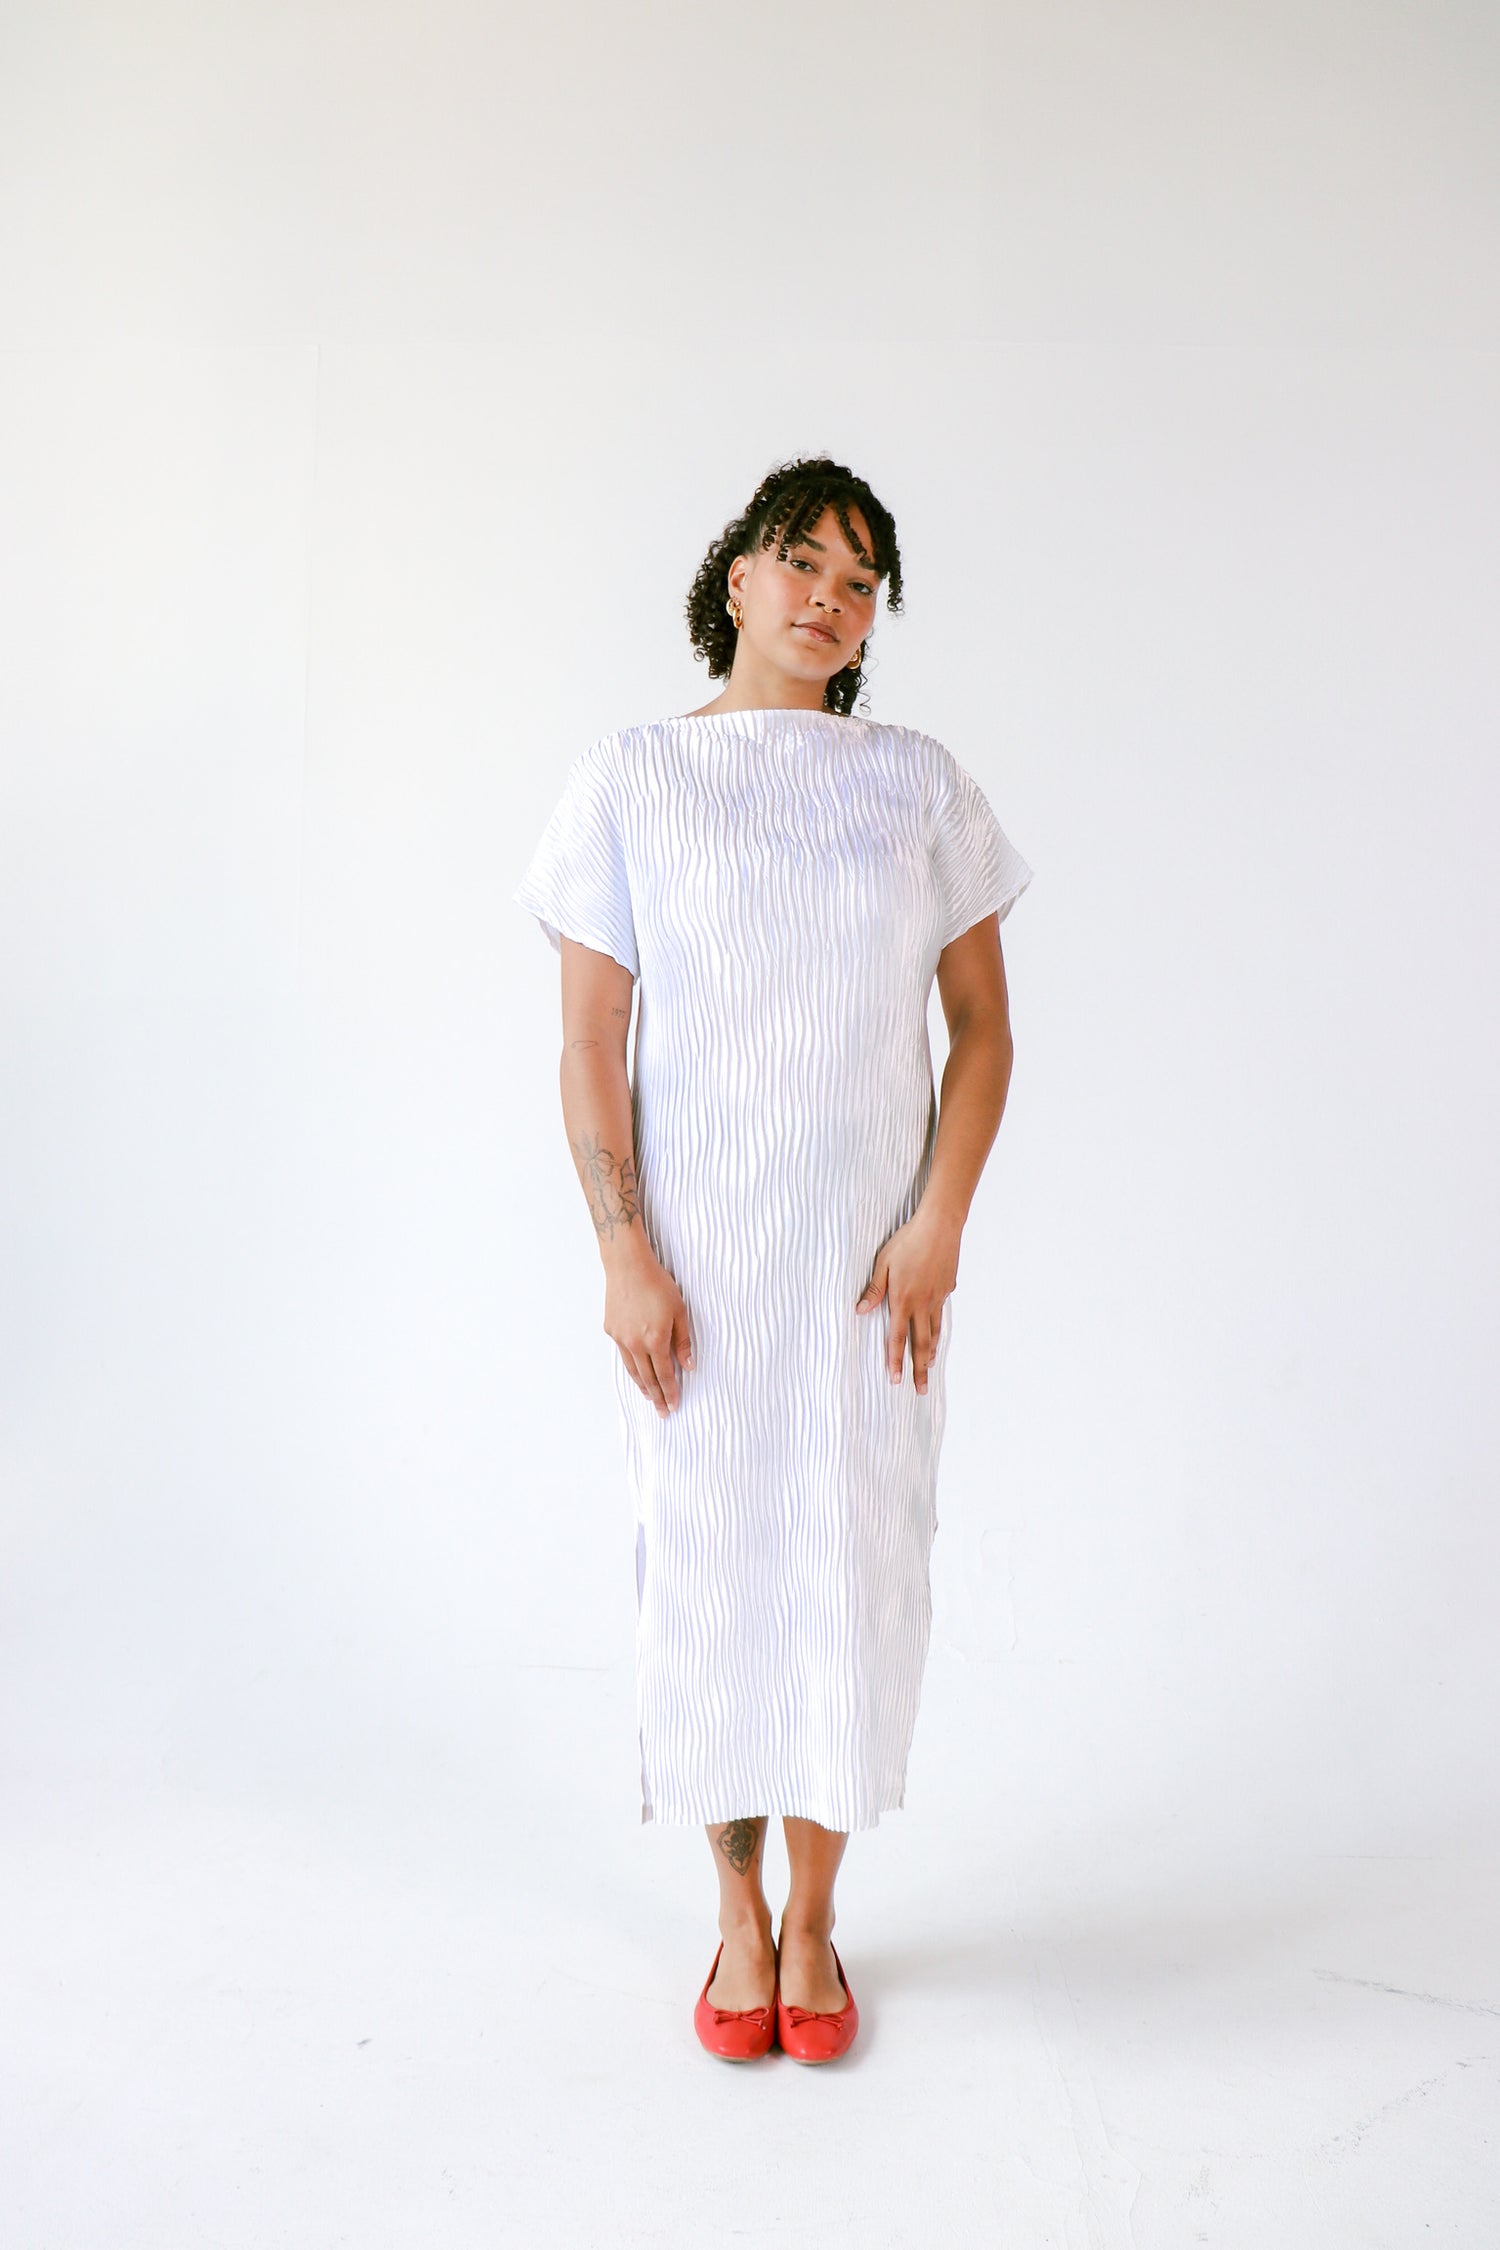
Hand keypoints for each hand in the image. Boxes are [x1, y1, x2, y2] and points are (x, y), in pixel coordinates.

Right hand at [603, 1245, 694, 1417]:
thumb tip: (688, 1365)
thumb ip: (683, 1341)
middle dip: (656, 1397)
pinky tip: (636, 1370)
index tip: (673, 1406)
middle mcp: (636, 1344)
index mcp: (655, 1340)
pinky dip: (631, 1366)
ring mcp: (621, 1338)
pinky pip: (623, 1354)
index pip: (664, 1375)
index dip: (670, 1392)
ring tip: (649, 1396)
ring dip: (642, 1386)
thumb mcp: (679, 1312)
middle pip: (647, 1378)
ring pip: (633, 1369)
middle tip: (662, 1412)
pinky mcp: (611, 1330)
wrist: (628, 1266)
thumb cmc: (658, 1285)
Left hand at [854, 1206, 960, 1393]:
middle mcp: (922, 1304)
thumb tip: (860, 1311)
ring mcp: (938, 1297)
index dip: (895, 1361)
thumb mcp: (884, 1262)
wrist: (940, 1225)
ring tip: (929, 1366)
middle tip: (920, 1389)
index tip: (895, 1380)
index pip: (897, 1338)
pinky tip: (937, 1331)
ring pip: (935, 1331)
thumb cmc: (908, 1241)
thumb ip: (874, 1289)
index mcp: (903, 1300)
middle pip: (921, 1344)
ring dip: (931, 1352)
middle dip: (920, 1369)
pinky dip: (939, 1327)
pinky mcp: (948, 1288)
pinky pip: (941, 1312)